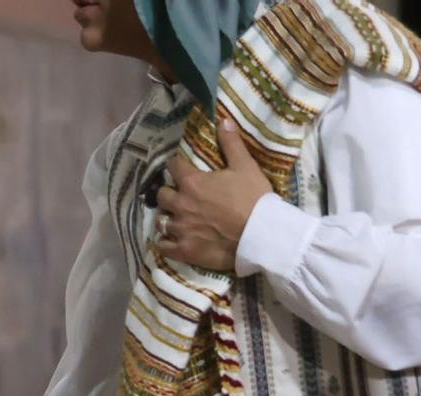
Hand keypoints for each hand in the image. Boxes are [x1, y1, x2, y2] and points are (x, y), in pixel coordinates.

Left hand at [156, 119, 271, 272]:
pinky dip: (165, 241)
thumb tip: (223, 120)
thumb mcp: (245, 166)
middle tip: (179, 195)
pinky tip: (172, 239)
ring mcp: (179, 229)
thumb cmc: (253, 198)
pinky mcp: (183, 250)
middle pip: (161, 195)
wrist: (260, 234)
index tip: (180, 167)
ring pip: (160, 221)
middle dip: (168, 192)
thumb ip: (231, 144)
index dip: (177, 165)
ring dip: (166, 217)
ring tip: (175, 217)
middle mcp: (180, 204)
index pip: (173, 166)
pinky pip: (162, 245)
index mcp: (192, 182)